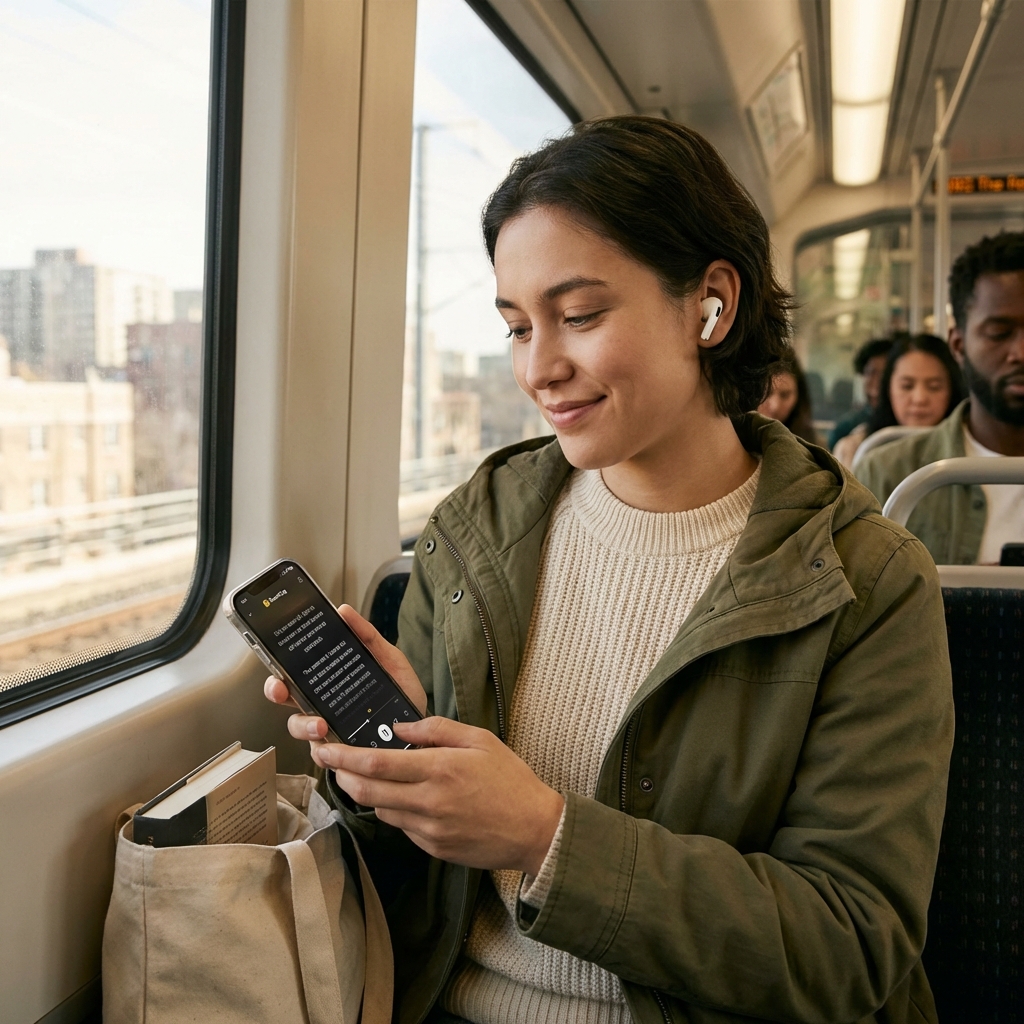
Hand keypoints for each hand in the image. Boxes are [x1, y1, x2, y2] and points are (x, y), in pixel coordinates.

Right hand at [263, 603, 428, 764]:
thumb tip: (344, 611)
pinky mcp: (340, 753)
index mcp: (329, 680)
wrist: (422, 729)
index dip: (278, 671)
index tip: (276, 668)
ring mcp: (328, 730)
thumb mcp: (389, 660)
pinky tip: (339, 748)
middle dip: (278, 694)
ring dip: (304, 726)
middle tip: (283, 692)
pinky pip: (323, 756)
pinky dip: (328, 752)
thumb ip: (368, 637)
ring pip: (300, 729)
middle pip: (287, 700)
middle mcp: (322, 704)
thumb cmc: (400, 692)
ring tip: (321, 725)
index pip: (294, 673)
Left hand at [318, 716, 564, 874]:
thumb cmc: (510, 779)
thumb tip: (398, 728)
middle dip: (341, 775)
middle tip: (330, 761)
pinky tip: (403, 797)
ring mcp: (428, 829)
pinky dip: (393, 810)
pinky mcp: (432, 848)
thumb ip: (436, 729)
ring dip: (366, 793)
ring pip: (379, 810)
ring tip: (366, 776)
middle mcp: (428, 801)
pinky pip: (401, 826)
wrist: (534, 830)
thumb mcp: (480, 739)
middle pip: (365, 792)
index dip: (343, 757)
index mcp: (439, 769)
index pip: (375, 765)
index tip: (325, 747)